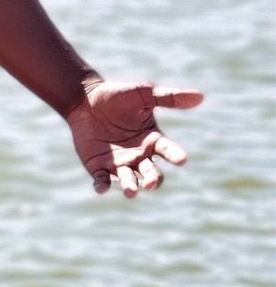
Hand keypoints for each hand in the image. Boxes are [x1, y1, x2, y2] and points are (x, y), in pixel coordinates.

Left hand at [65, 78, 203, 197]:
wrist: (86, 98)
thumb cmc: (118, 95)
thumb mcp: (144, 94)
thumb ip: (169, 97)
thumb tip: (201, 97)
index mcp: (153, 139)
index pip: (168, 150)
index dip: (175, 155)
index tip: (182, 159)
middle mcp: (139, 155)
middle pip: (150, 172)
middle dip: (152, 179)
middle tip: (150, 183)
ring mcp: (119, 163)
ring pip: (129, 179)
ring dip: (130, 186)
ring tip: (131, 192)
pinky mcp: (98, 166)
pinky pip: (102, 179)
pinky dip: (102, 186)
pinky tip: (101, 188)